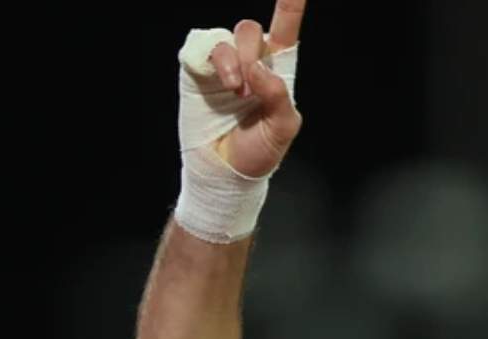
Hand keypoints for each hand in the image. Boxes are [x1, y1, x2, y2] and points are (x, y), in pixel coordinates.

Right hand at [189, 2, 306, 178]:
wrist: (224, 172)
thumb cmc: (258, 151)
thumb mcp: (281, 129)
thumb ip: (278, 96)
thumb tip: (259, 68)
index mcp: (275, 70)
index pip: (285, 30)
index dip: (289, 6)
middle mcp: (249, 61)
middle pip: (249, 30)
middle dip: (250, 52)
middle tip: (248, 87)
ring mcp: (222, 66)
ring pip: (225, 39)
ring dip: (231, 62)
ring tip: (234, 90)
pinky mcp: (198, 71)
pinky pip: (200, 48)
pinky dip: (210, 61)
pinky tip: (218, 83)